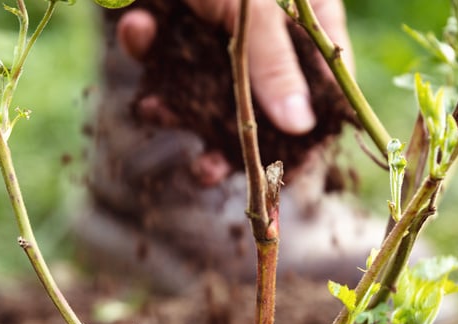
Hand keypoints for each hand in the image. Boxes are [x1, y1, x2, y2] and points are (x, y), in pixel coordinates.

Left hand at [117, 0, 350, 183]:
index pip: (320, 81)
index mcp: (304, 12)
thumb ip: (269, 60)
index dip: (301, 130)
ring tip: (151, 109)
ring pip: (200, 78)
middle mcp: (263, 17)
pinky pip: (162, 45)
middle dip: (225, 132)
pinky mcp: (173, 10)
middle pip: (255, 94)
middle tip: (206, 169)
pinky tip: (137, 27)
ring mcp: (215, 13)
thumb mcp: (252, 5)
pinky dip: (145, 44)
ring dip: (173, 100)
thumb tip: (302, 123)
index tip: (278, 172)